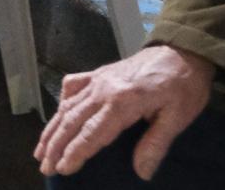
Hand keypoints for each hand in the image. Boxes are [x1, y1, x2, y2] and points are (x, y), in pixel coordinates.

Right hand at [35, 45, 213, 179]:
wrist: (181, 52)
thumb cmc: (183, 87)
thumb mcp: (178, 117)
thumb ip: (156, 144)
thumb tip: (142, 172)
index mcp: (122, 102)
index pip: (92, 133)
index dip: (76, 153)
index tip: (63, 169)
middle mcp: (103, 90)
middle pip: (72, 121)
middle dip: (56, 146)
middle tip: (45, 167)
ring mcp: (97, 79)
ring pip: (67, 107)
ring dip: (52, 130)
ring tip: (41, 150)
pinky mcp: (98, 73)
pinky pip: (72, 87)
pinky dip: (61, 103)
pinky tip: (58, 115)